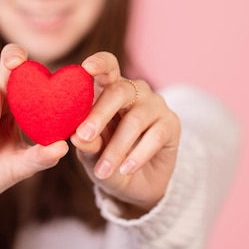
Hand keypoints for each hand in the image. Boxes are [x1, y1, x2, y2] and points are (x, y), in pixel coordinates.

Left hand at [70, 52, 180, 213]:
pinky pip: (154, 136)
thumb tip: (76, 137)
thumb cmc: (106, 159)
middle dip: (99, 114)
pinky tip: (126, 169)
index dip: (99, 64)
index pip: (107, 67)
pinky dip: (138, 155)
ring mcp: (155, 105)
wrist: (135, 184)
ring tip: (103, 171)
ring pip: (135, 120)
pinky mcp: (171, 123)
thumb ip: (87, 143)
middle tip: (83, 136)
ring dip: (117, 148)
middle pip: (118, 92)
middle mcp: (134, 91)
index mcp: (109, 88)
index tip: (86, 68)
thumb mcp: (92, 154)